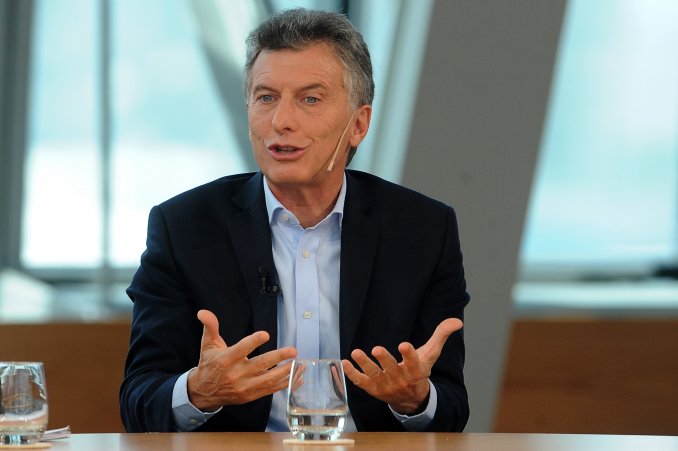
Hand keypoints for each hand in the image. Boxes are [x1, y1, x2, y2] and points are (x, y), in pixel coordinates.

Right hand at [187, 310, 296, 410]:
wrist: (204, 392)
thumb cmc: (209, 364)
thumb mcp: (207, 344)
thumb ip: (210, 327)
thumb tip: (203, 312)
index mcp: (225, 360)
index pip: (240, 349)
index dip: (253, 342)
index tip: (265, 334)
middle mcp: (236, 374)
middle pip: (260, 365)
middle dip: (278, 358)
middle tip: (293, 350)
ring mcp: (244, 387)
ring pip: (269, 380)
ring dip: (287, 372)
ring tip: (300, 364)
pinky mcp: (251, 396)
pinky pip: (271, 390)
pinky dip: (285, 384)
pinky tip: (297, 377)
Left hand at [342, 318, 462, 414]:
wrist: (411, 400)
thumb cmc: (420, 371)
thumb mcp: (431, 354)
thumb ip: (441, 335)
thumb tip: (457, 321)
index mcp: (416, 371)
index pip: (413, 362)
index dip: (409, 354)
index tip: (405, 345)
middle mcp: (400, 379)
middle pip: (392, 369)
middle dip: (385, 360)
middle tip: (377, 349)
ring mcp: (385, 385)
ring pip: (374, 375)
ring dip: (365, 364)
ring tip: (356, 352)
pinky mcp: (372, 389)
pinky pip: (361, 382)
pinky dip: (352, 374)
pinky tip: (344, 363)